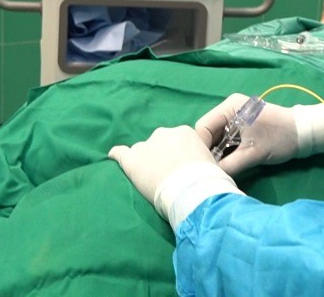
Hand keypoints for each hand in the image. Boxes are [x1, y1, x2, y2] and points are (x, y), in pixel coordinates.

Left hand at [109, 125, 238, 224]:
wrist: (192, 190)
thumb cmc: (207, 179)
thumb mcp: (211, 162)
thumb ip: (201, 158)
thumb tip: (203, 166)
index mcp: (185, 132)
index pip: (176, 141)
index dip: (177, 155)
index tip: (181, 167)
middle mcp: (164, 134)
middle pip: (158, 144)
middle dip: (161, 156)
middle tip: (167, 175)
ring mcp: (146, 146)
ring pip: (142, 151)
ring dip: (145, 161)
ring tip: (148, 178)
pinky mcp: (132, 160)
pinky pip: (119, 153)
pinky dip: (116, 155)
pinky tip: (113, 157)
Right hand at [195, 93, 303, 176]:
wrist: (306, 133)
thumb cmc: (280, 138)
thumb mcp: (253, 154)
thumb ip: (229, 166)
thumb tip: (209, 178)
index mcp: (229, 107)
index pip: (202, 128)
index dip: (201, 149)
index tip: (203, 168)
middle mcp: (229, 109)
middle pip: (208, 134)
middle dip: (209, 153)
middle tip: (210, 172)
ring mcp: (235, 117)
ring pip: (216, 139)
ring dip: (217, 154)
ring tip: (218, 170)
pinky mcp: (242, 126)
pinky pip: (226, 140)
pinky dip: (225, 152)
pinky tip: (227, 165)